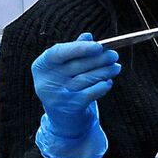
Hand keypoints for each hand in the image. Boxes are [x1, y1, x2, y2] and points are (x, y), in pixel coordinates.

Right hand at [32, 32, 119, 157]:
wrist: (63, 121)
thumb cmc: (65, 87)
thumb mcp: (64, 68)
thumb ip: (74, 50)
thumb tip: (88, 36)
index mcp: (41, 66)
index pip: (58, 52)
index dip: (79, 48)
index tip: (98, 45)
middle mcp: (46, 82)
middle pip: (76, 65)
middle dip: (98, 59)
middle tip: (114, 55)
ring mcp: (57, 96)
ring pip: (86, 78)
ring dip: (104, 71)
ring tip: (115, 67)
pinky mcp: (70, 107)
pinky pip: (91, 93)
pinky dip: (102, 86)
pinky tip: (108, 82)